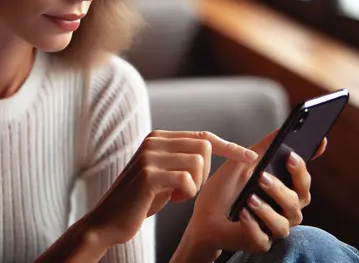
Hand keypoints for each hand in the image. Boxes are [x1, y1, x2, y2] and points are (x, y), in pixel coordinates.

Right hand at [82, 130, 258, 248]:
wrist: (108, 221)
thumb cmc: (140, 200)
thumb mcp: (163, 174)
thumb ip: (181, 158)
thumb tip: (212, 147)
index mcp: (158, 138)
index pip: (202, 137)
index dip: (229, 147)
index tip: (251, 158)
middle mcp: (153, 141)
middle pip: (204, 148)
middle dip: (205, 174)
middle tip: (187, 190)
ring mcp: (149, 156)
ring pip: (198, 163)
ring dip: (194, 186)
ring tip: (176, 196)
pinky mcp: (148, 175)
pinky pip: (187, 180)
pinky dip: (186, 194)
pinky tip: (171, 200)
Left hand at [172, 131, 326, 260]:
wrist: (202, 217)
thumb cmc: (226, 190)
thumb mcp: (242, 164)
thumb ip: (264, 148)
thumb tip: (283, 129)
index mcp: (285, 191)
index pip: (302, 179)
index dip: (307, 165)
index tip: (315, 144)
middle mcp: (285, 211)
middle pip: (298, 200)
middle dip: (282, 187)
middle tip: (263, 175)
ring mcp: (274, 229)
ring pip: (283, 222)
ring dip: (267, 209)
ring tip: (250, 197)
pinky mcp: (259, 243)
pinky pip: (262, 237)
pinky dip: (252, 224)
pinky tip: (242, 213)